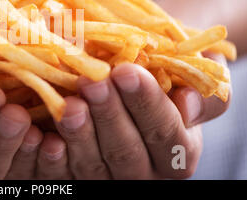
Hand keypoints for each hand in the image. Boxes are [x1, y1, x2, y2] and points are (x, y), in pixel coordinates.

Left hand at [35, 53, 229, 178]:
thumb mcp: (194, 75)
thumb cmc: (163, 70)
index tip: (126, 71)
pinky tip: (42, 137)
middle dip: (109, 115)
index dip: (147, 104)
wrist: (134, 71)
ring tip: (68, 106)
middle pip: (127, 153)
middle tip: (92, 83)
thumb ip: (204, 92)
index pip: (165, 133)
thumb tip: (186, 103)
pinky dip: (51, 159)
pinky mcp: (75, 174)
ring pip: (93, 167)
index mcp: (177, 150)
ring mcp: (107, 176)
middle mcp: (144, 171)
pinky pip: (63, 176)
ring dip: (79, 136)